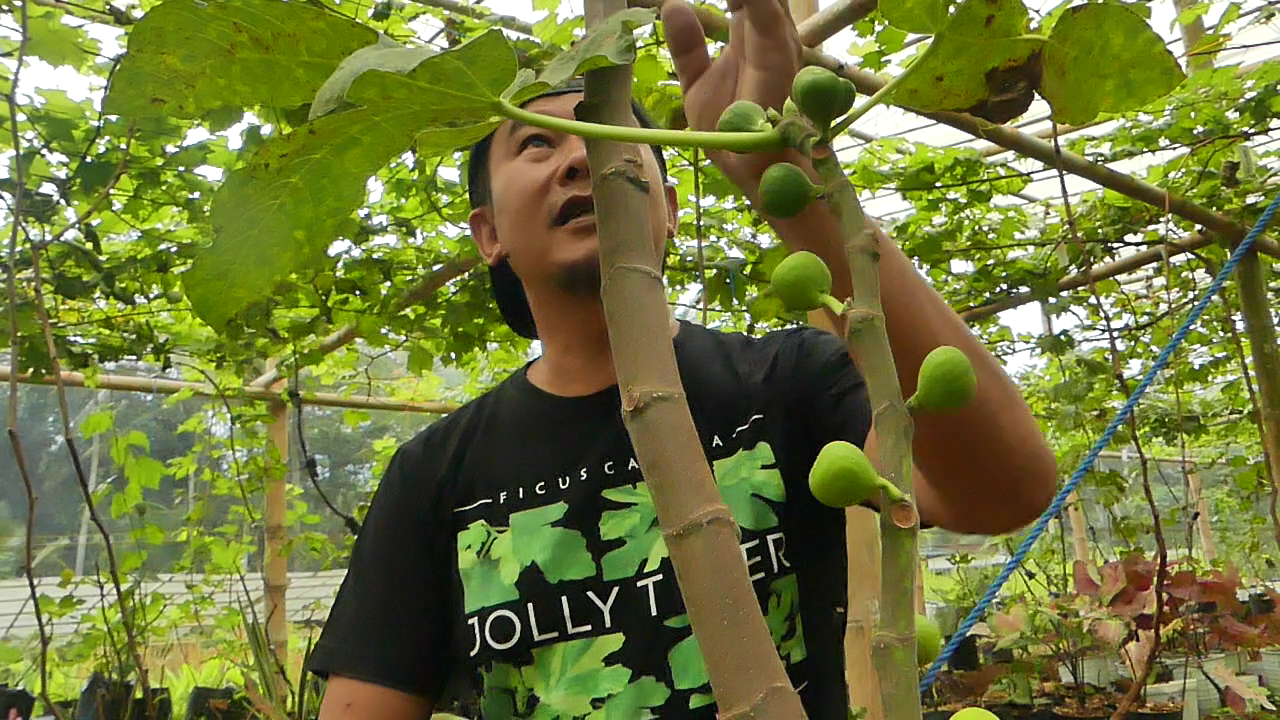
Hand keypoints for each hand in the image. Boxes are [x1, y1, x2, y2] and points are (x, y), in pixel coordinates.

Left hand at [662, 0, 804, 190]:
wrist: (754, 171)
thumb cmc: (733, 133)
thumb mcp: (697, 87)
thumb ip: (689, 47)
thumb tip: (673, 4)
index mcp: (753, 32)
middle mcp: (771, 30)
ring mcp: (778, 39)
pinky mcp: (777, 54)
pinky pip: (764, 11)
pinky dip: (753, 0)